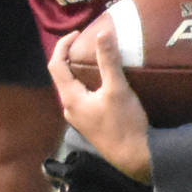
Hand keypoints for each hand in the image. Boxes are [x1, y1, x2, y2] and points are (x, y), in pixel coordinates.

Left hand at [47, 28, 151, 181]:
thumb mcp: (117, 89)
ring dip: (81, 70)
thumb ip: (108, 60)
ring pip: (74, 87)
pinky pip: (84, 97)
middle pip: (63, 75)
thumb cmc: (125, 124)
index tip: (78, 32)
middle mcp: (70, 108)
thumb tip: (102, 32)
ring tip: (97, 57)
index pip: (55, 64)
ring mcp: (80, 118)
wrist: (136, 158)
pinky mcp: (91, 123)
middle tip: (88, 42)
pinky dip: (89, 83)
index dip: (63, 45)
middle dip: (72, 56)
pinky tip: (105, 81)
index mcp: (70, 99)